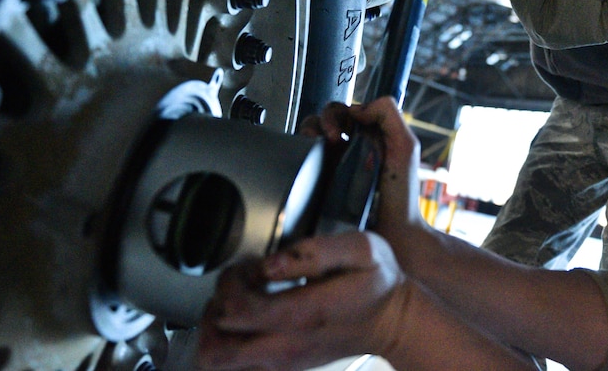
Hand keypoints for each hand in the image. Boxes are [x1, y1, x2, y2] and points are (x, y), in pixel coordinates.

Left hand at [196, 232, 408, 369]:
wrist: (393, 321)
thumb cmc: (376, 282)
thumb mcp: (361, 249)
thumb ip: (316, 251)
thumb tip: (270, 264)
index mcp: (304, 316)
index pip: (238, 310)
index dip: (232, 281)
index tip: (250, 266)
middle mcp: (286, 348)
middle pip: (215, 350)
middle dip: (214, 310)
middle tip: (237, 287)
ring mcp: (281, 364)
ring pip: (218, 363)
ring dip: (216, 329)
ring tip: (240, 301)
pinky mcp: (280, 368)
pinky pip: (235, 368)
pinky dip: (228, 344)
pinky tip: (247, 320)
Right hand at [298, 98, 425, 248]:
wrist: (391, 236)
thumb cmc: (401, 197)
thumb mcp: (405, 147)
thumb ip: (389, 115)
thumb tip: (356, 108)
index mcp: (364, 139)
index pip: (341, 113)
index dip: (337, 115)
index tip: (343, 131)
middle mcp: (344, 152)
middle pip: (319, 122)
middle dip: (319, 123)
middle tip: (332, 139)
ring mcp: (328, 170)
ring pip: (304, 140)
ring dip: (305, 136)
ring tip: (315, 149)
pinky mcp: (313, 190)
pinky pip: (297, 167)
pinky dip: (295, 159)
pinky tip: (306, 166)